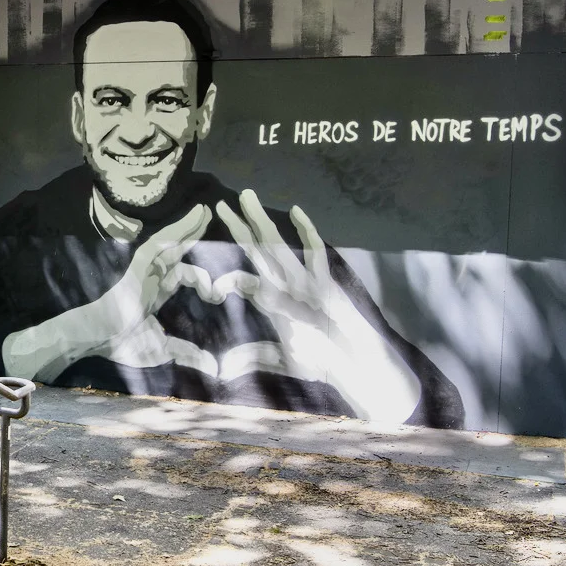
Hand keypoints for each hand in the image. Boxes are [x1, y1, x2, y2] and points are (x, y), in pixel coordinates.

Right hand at [2, 204, 245, 379]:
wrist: (98, 336)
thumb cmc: (123, 343)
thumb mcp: (164, 349)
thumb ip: (189, 353)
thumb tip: (215, 368)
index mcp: (156, 292)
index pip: (182, 274)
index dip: (203, 280)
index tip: (217, 295)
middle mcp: (152, 276)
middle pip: (177, 250)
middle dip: (193, 234)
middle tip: (209, 217)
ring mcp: (145, 269)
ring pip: (170, 242)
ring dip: (187, 226)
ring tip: (204, 211)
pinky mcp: (140, 266)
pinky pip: (160, 244)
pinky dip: (175, 231)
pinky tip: (190, 218)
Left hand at [214, 189, 419, 423]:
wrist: (355, 365)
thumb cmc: (323, 362)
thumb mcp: (283, 359)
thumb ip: (255, 357)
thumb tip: (223, 368)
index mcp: (273, 303)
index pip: (244, 280)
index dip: (227, 275)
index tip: (209, 277)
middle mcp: (286, 287)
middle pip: (258, 251)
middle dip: (240, 228)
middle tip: (220, 204)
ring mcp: (306, 281)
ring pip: (278, 245)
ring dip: (262, 221)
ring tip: (246, 197)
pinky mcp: (326, 282)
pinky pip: (315, 254)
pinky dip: (306, 232)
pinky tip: (296, 212)